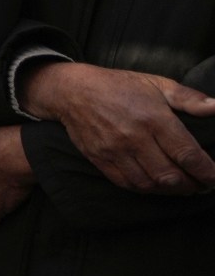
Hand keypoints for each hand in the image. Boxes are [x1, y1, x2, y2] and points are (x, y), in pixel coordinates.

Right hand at [22, 62, 214, 193]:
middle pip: (170, 175)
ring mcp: (115, 151)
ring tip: (183, 188)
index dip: (206, 171)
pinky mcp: (100, 159)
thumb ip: (190, 98)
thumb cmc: (120, 86)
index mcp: (154, 118)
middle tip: (202, 186)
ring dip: (170, 190)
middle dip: (191, 185)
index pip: (187, 154)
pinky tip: (157, 186)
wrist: (73, 91)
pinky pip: (127, 183)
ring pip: (149, 183)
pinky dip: (146, 189)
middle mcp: (135, 138)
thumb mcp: (158, 84)